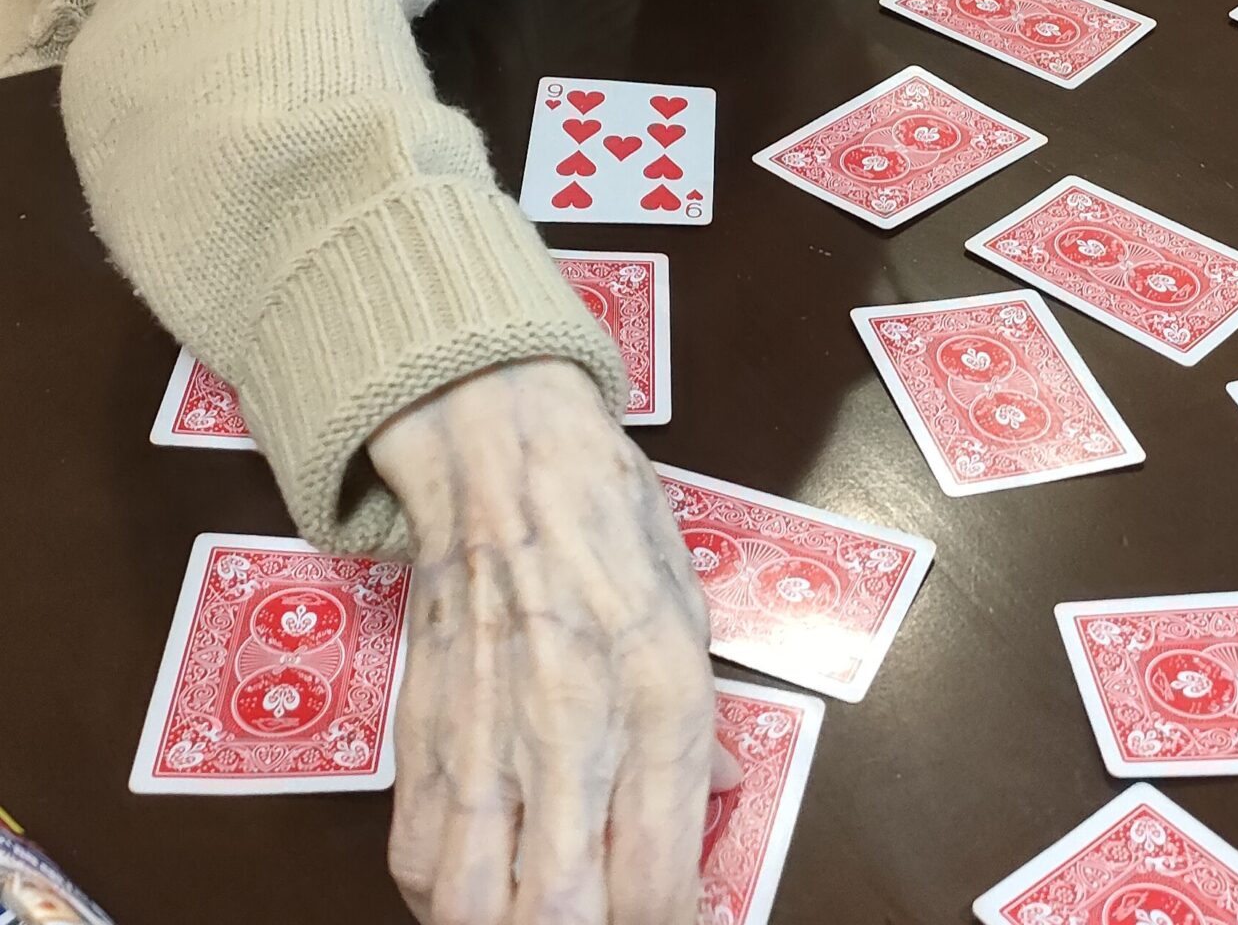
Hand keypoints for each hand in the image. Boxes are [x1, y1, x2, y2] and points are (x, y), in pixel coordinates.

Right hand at [371, 357, 735, 923]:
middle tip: (607, 917)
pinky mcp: (420, 736)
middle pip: (560, 922)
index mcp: (657, 700)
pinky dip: (446, 895)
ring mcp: (486, 743)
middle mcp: (570, 738)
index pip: (658, 884)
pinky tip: (481, 880)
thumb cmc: (608, 519)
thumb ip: (701, 719)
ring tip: (541, 907)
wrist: (501, 459)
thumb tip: (721, 793)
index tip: (676, 919)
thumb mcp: (689, 608)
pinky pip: (416, 864)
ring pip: (474, 913)